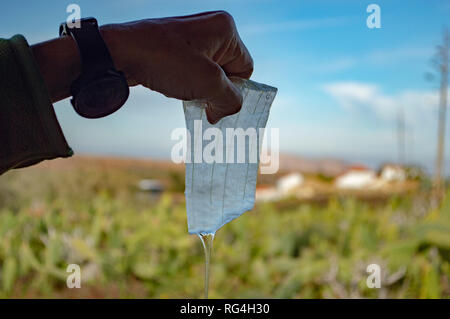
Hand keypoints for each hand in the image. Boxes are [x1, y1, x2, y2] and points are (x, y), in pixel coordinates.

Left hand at [32, 11, 252, 123]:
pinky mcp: (178, 45)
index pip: (245, 69)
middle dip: (216, 90)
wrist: (120, 52)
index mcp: (226, 29)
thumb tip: (229, 110)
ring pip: (211, 74)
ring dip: (201, 89)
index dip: (232, 89)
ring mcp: (194, 36)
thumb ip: (230, 100)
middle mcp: (212, 28)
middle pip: (229, 72)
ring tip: (183, 90)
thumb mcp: (207, 84)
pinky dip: (189, 84)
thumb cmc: (165, 61)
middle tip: (200, 98)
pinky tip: (176, 86)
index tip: (214, 100)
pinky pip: (194, 70)